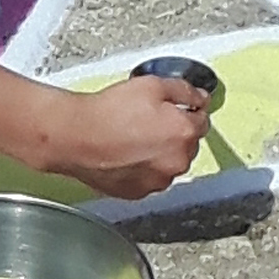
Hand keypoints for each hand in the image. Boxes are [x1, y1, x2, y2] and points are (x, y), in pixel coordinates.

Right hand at [41, 72, 210, 198]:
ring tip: (134, 136)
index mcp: (184, 133)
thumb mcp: (152, 85)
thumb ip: (184, 90)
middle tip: (149, 119)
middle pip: (188, 143)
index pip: (202, 120)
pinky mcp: (139, 192)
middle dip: (175, 131)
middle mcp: (176, 161)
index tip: (177, 107)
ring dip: (161, 152)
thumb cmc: (109, 112)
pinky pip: (151, 177)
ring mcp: (158, 180)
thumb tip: (200, 97)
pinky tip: (127, 153)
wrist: (77, 137)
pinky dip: (144, 167)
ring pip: (170, 162)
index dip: (188, 110)